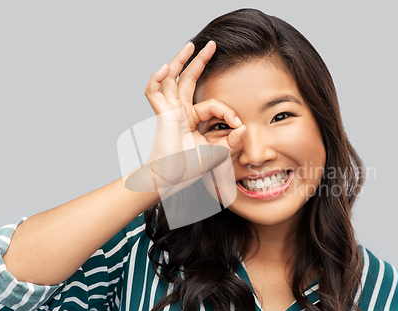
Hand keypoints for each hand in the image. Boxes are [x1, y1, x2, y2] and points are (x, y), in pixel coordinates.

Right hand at [141, 40, 245, 195]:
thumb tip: (243, 127)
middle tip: (211, 45)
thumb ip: (232, 141)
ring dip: (180, 61)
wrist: (173, 178)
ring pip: (172, 80)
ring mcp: (170, 111)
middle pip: (189, 80)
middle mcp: (181, 112)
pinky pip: (154, 93)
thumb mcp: (217, 153)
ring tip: (189, 45)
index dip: (227, 112)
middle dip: (200, 61)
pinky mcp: (162, 115)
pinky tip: (165, 68)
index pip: (213, 105)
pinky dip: (156, 80)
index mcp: (193, 119)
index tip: (238, 125)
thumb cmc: (190, 168)